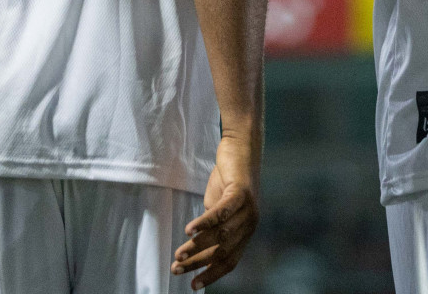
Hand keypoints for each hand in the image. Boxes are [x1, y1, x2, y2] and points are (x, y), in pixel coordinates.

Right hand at [172, 134, 259, 289]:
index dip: (211, 274)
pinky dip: (204, 223)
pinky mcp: (241, 192)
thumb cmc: (228, 179)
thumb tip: (196, 247)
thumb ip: (212, 227)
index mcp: (246, 231)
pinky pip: (221, 213)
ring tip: (178, 254)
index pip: (229, 261)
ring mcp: (248, 208)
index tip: (192, 285)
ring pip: (220, 235)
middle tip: (176, 269)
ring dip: (197, 247)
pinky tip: (188, 231)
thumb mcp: (218, 208)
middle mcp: (250, 223)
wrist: (241, 148)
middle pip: (222, 251)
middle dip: (198, 263)